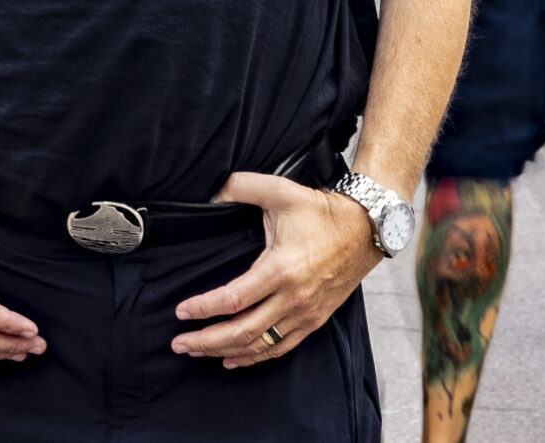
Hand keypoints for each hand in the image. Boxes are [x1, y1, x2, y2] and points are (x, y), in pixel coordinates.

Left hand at [170, 172, 380, 367]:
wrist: (365, 230)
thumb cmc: (321, 212)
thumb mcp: (280, 191)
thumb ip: (241, 186)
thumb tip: (210, 191)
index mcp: (280, 269)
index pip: (233, 299)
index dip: (203, 308)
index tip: (180, 312)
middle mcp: (293, 298)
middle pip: (242, 331)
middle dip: (206, 341)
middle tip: (179, 344)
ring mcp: (305, 313)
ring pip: (259, 345)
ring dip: (225, 352)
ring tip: (197, 352)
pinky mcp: (314, 320)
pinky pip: (280, 348)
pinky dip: (254, 358)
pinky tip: (233, 360)